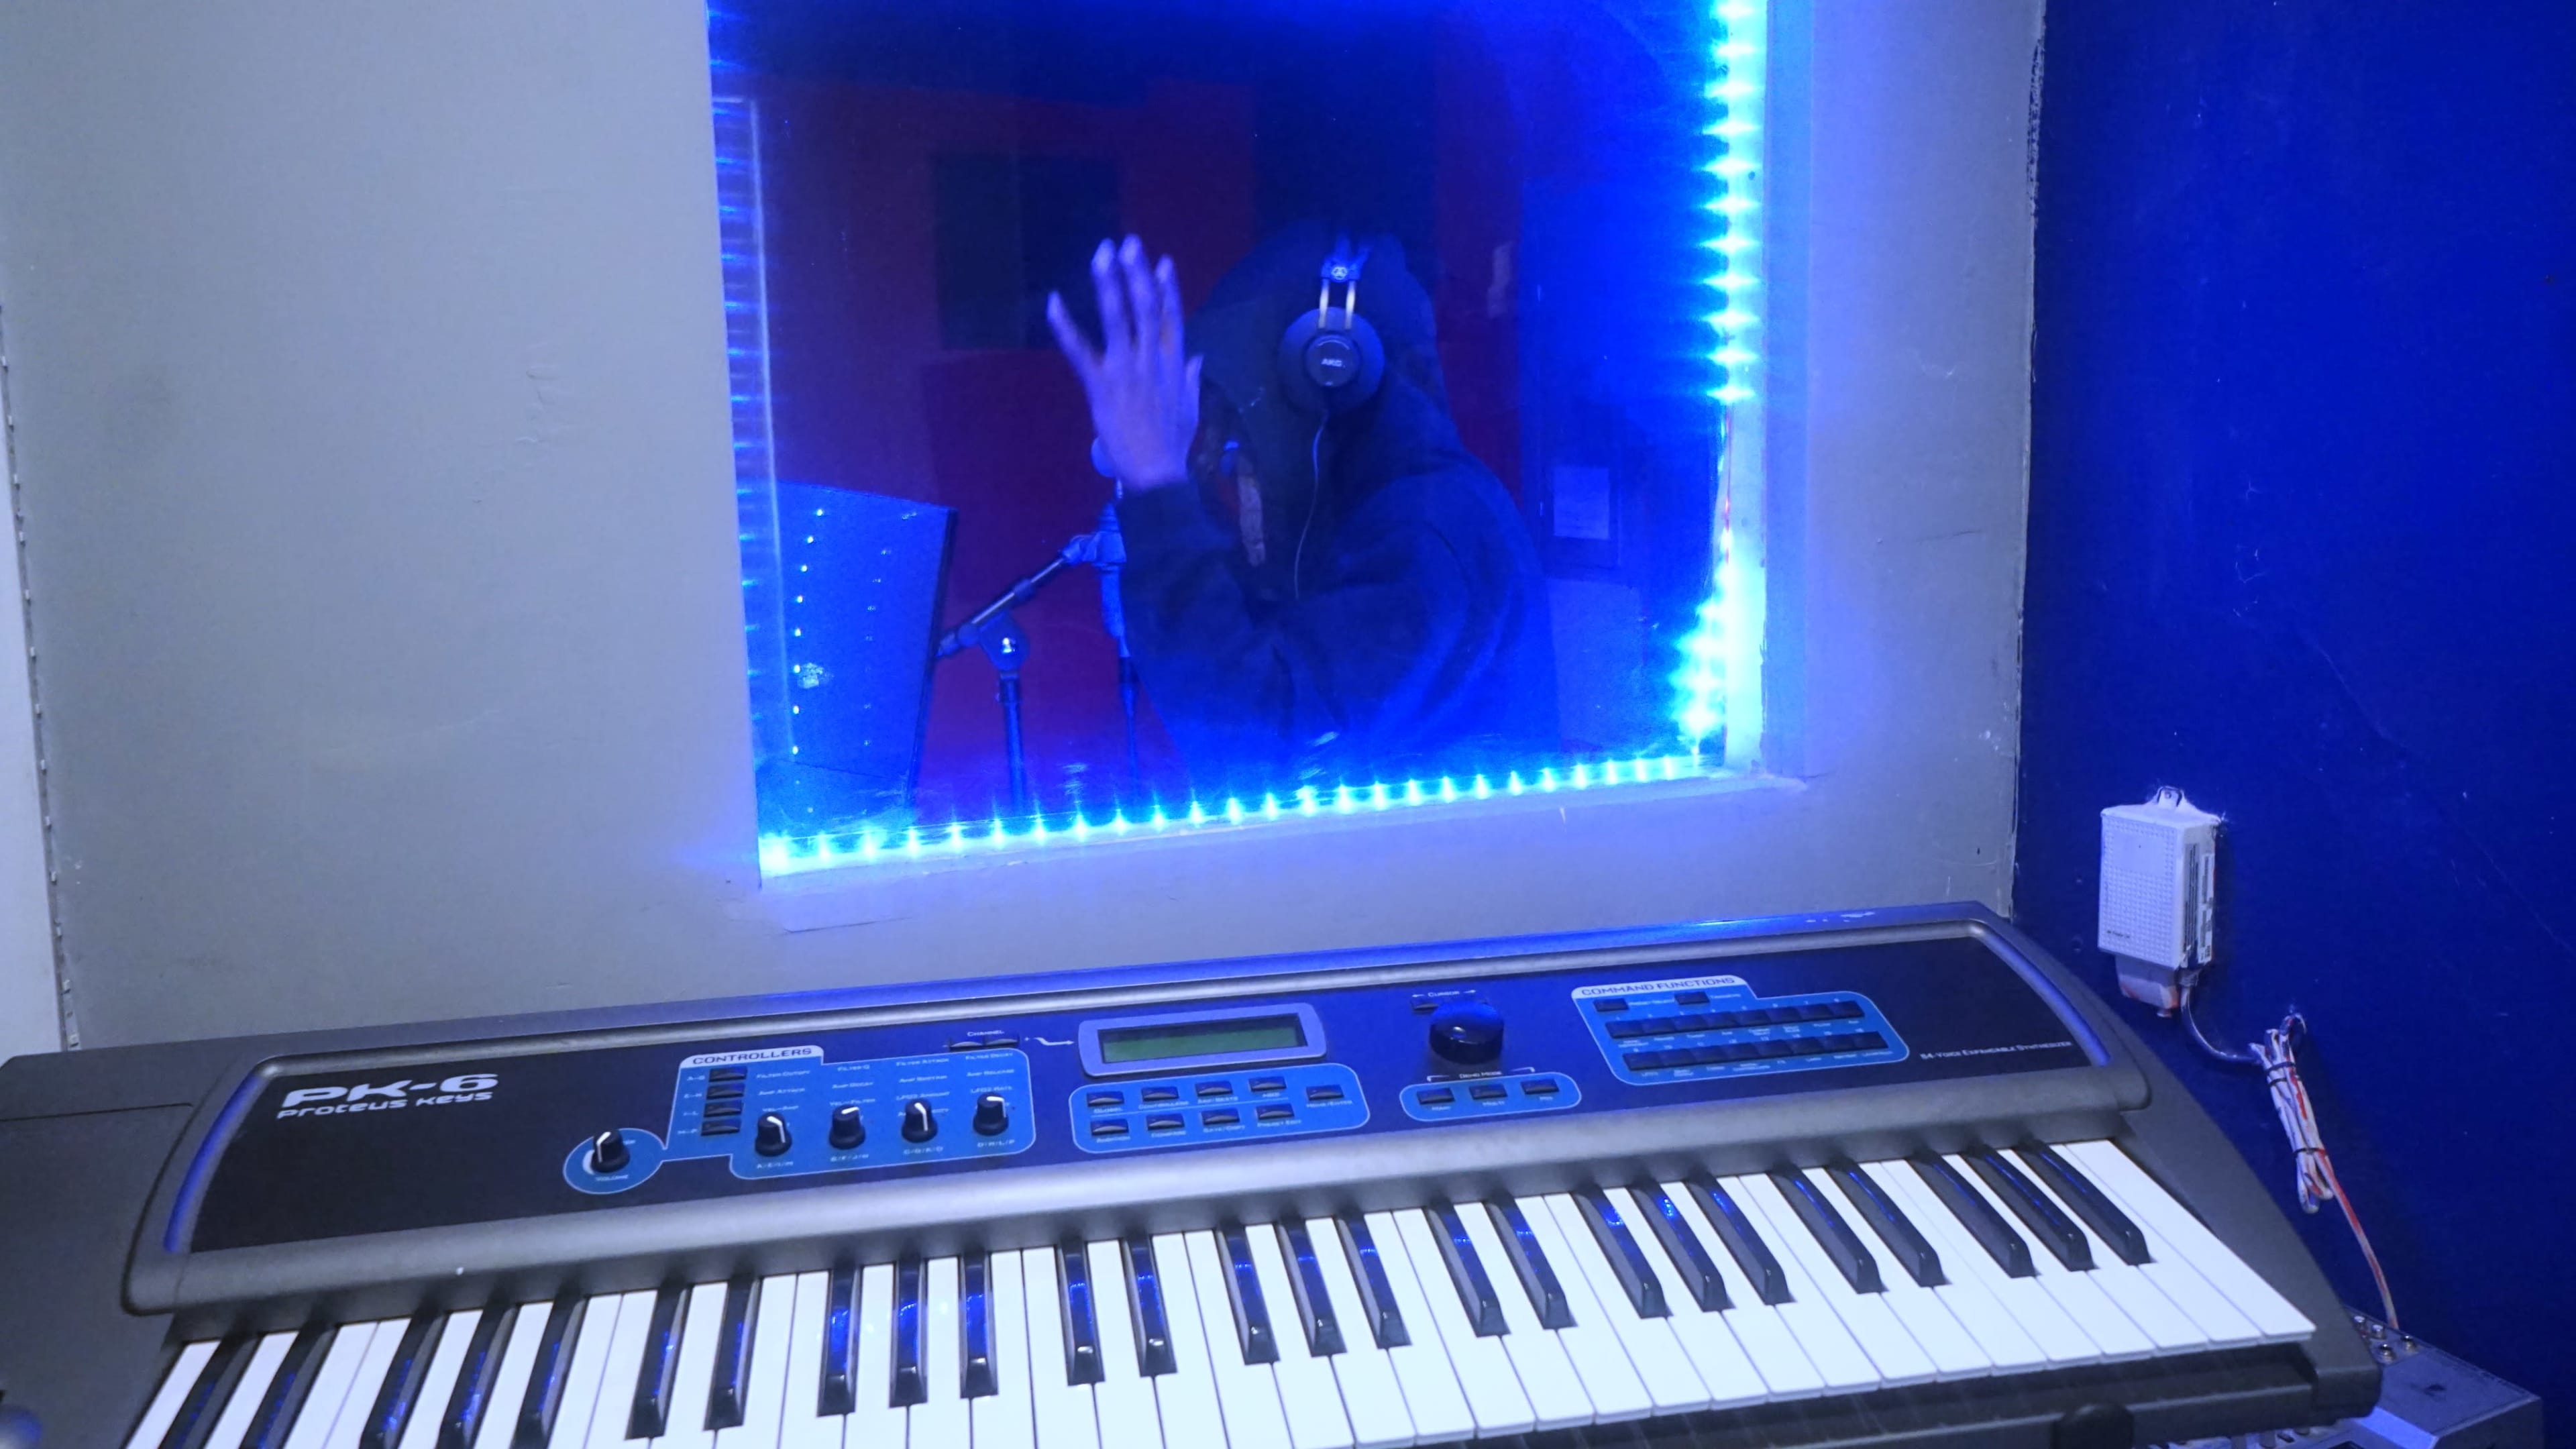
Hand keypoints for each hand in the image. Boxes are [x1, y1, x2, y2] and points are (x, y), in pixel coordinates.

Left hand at [1049, 236, 1201, 491]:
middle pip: (1145, 305)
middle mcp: (1151, 358)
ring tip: (1102, 255)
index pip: (1171, 316)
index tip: (1162, 260)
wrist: (1157, 472)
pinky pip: (1079, 350)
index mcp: (1174, 362)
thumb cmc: (1173, 443)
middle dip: (1136, 272)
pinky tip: (1053, 302)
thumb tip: (1198, 357)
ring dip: (1109, 283)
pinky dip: (1065, 326)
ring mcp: (1125, 369)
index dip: (1167, 287)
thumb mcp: (1192, 406)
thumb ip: (1193, 378)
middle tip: (1127, 244)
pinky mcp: (1100, 384)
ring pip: (1117, 317)